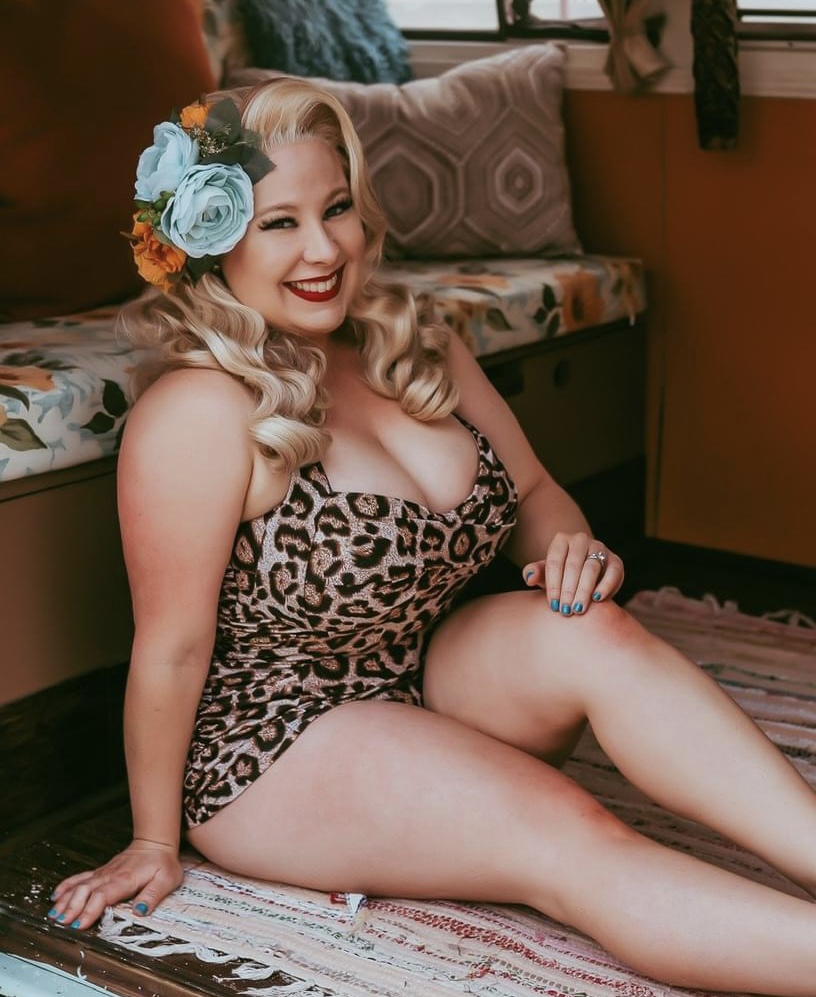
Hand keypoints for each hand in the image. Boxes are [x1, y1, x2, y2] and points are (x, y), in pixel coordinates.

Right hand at [47, 838, 183, 930]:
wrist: (156, 842)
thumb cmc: (162, 862)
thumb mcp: (166, 879)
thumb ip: (153, 895)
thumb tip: (141, 911)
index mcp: (125, 879)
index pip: (103, 895)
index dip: (90, 909)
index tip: (79, 924)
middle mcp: (110, 875)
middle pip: (86, 891)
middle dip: (72, 907)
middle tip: (60, 922)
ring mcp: (104, 872)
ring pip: (80, 885)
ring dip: (66, 899)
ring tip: (53, 914)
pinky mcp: (101, 871)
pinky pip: (81, 877)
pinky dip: (67, 886)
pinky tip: (56, 895)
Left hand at [523, 531, 622, 615]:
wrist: (583, 573)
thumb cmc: (560, 575)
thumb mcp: (546, 574)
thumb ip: (535, 572)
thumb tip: (529, 577)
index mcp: (561, 540)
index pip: (555, 562)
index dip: (553, 585)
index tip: (553, 605)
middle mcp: (581, 540)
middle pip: (573, 565)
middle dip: (568, 590)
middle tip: (565, 610)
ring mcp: (600, 548)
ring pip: (592, 568)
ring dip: (584, 590)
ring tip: (578, 609)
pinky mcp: (616, 560)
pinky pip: (613, 572)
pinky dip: (606, 586)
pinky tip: (597, 599)